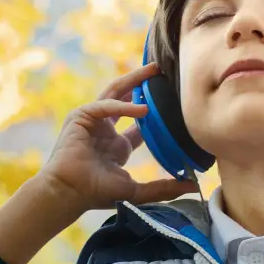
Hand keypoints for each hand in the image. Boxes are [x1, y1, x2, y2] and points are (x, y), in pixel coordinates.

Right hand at [37, 63, 198, 210]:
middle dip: (143, 84)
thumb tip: (194, 187)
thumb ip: (164, 187)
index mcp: (117, 145)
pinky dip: (123, 105)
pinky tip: (142, 109)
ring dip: (133, 80)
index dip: (156, 112)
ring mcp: (93, 121)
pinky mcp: (81, 116)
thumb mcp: (137, 190)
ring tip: (153, 71)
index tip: (175, 102)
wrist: (69, 193)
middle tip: (163, 72)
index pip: (140, 123)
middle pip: (127, 98)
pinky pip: (105, 104)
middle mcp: (105, 130)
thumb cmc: (96, 193)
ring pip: (115, 92)